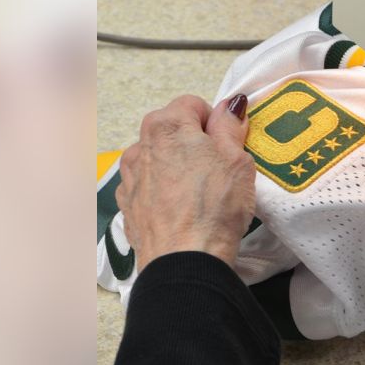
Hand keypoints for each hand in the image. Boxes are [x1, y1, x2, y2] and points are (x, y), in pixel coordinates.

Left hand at [116, 94, 254, 270]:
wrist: (183, 261)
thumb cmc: (215, 207)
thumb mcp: (237, 160)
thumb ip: (230, 125)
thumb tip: (230, 104)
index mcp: (167, 125)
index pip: (192, 103)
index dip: (214, 121)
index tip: (227, 145)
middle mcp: (140, 145)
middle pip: (170, 128)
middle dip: (193, 141)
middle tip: (217, 168)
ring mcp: (129, 176)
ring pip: (156, 156)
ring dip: (174, 164)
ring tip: (197, 192)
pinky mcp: (126, 204)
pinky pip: (146, 184)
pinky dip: (161, 189)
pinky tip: (179, 209)